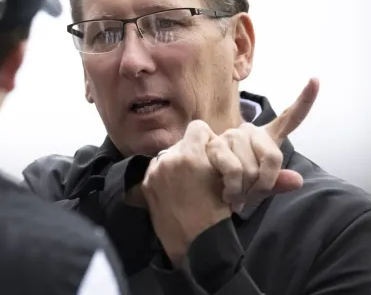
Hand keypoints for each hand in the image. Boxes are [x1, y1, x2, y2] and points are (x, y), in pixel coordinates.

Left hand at [141, 120, 230, 264]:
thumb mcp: (224, 178)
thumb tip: (210, 142)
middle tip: (199, 171)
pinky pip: (157, 169)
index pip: (197, 127)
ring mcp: (155, 172)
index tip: (210, 151)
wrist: (195, 243)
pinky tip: (174, 191)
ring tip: (186, 183)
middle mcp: (169, 159)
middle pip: (182, 142)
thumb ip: (214, 154)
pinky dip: (165, 175)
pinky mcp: (146, 184)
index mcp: (191, 155)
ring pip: (168, 155)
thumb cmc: (216, 213)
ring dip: (177, 163)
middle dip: (191, 152)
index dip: (206, 138)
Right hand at [206, 78, 318, 211]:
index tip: (315, 80)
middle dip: (264, 182)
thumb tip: (298, 181)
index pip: (290, 119)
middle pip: (273, 156)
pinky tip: (226, 192)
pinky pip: (233, 168)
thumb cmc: (236, 186)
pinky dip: (234, 187)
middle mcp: (250, 131)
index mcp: (267, 138)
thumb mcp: (260, 189)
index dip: (305, 100)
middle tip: (250, 194)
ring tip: (235, 193)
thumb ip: (277, 183)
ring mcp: (232, 135)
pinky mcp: (215, 144)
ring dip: (245, 188)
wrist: (204, 189)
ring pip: (252, 168)